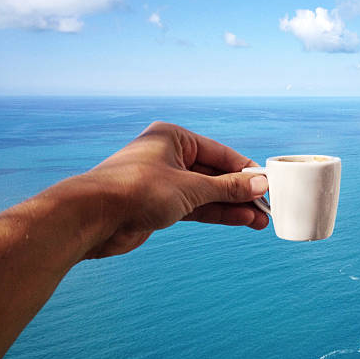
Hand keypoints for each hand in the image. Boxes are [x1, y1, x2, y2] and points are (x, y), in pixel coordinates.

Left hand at [82, 121, 268, 257]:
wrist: (91, 219)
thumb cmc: (135, 191)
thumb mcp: (190, 187)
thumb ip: (227, 187)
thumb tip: (259, 184)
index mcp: (174, 138)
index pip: (220, 152)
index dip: (245, 169)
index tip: (267, 184)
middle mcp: (170, 156)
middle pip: (214, 174)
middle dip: (240, 192)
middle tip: (266, 207)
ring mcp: (164, 182)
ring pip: (207, 193)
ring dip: (232, 206)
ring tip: (259, 220)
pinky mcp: (160, 205)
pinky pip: (196, 207)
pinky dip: (216, 213)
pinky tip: (240, 220)